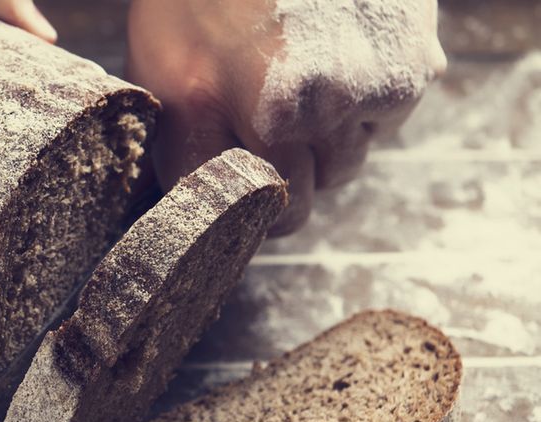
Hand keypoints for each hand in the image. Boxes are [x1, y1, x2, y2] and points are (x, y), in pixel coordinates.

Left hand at [127, 0, 445, 234]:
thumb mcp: (161, 68)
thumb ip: (185, 146)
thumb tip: (197, 208)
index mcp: (255, 113)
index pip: (268, 212)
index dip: (253, 203)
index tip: (245, 183)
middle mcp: (319, 107)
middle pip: (311, 190)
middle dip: (287, 169)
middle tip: (264, 121)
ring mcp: (372, 84)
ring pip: (349, 157)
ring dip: (326, 137)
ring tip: (296, 78)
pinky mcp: (414, 63)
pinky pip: (385, 117)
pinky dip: (363, 100)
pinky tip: (333, 55)